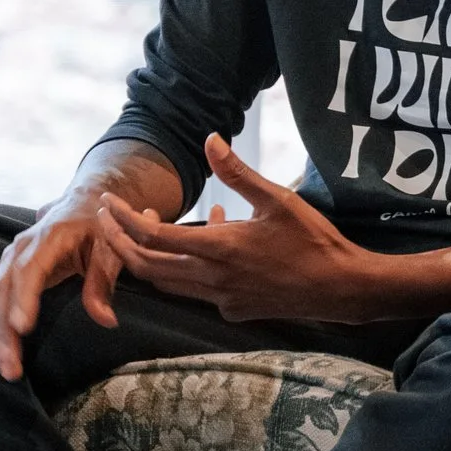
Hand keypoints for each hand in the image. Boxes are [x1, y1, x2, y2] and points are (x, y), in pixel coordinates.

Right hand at [0, 150, 186, 376]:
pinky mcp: (8, 272)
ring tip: (8, 368)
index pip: (30, 269)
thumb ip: (103, 282)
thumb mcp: (111, 249)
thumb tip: (106, 321)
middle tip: (12, 367)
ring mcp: (10, 259)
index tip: (21, 328)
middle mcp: (21, 248)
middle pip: (3, 289)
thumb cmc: (100, 226)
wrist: (85, 202)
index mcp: (49, 237)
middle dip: (3, 330)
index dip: (23, 298)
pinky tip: (3, 351)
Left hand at [95, 136, 399, 327]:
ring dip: (149, 256)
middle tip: (111, 218)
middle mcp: (213, 279)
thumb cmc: (314, 240)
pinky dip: (186, 265)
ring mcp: (221, 299)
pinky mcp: (234, 310)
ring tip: (151, 224)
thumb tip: (210, 140)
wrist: (341, 288)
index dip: (123, 220)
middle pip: (146, 266)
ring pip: (166, 282)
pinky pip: (195, 289)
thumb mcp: (278, 199)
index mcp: (220, 249)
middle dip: (120, 242)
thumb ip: (238, 173)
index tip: (109, 202)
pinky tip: (207, 239)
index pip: (152, 237)